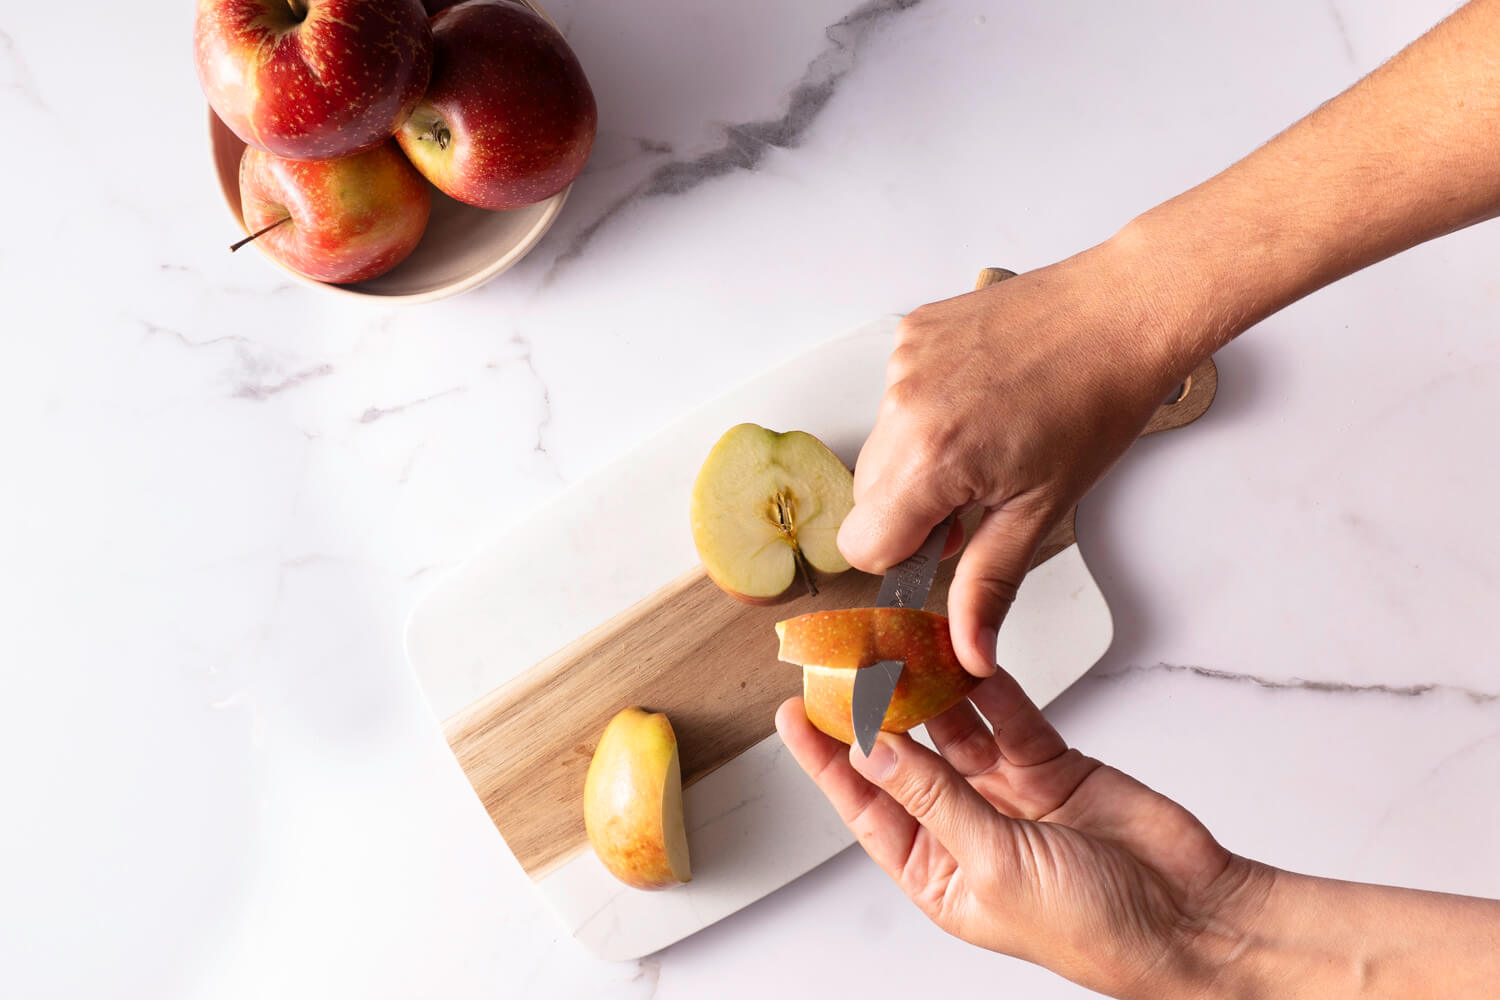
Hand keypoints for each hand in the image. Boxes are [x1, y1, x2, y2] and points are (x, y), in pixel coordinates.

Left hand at [775, 676, 1271, 997]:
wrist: (1191, 917)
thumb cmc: (1096, 929)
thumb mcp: (995, 865)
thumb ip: (934, 798)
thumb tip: (873, 750)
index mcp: (938, 872)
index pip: (865, 806)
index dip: (827, 760)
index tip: (793, 715)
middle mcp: (965, 830)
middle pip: (903, 758)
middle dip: (872, 712)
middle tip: (842, 662)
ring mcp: (1007, 795)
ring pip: (953, 727)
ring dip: (927, 690)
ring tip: (895, 645)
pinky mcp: (1049, 765)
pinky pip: (1007, 715)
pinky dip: (986, 686)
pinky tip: (962, 655)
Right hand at [838, 247, 1197, 676]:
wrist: (1120, 313)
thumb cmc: (1096, 403)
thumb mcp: (1042, 510)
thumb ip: (989, 585)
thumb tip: (968, 651)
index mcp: (931, 460)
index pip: (864, 544)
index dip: (908, 554)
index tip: (951, 538)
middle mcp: (903, 407)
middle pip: (867, 497)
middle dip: (913, 508)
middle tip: (979, 489)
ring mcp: (903, 365)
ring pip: (879, 446)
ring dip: (919, 457)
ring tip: (986, 436)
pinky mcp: (911, 335)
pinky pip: (895, 396)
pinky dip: (927, 407)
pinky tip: (980, 396)